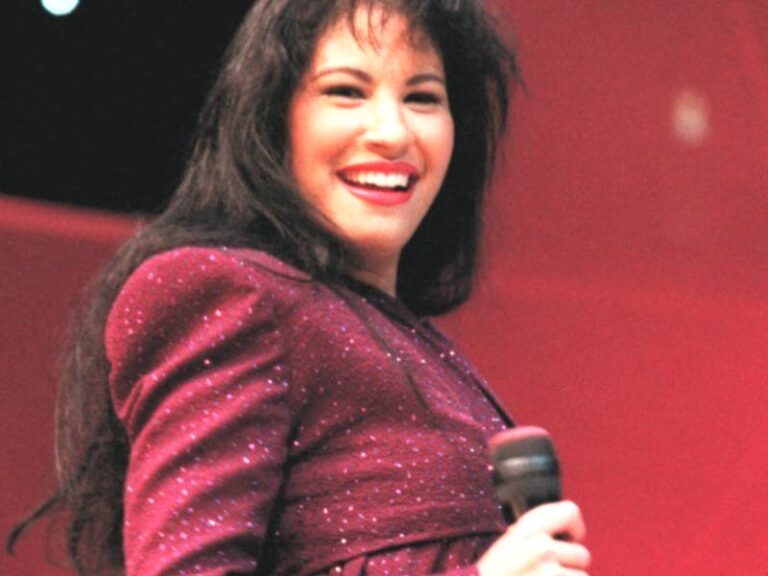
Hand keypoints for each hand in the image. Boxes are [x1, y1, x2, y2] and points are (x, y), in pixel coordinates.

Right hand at [476, 501, 590, 575]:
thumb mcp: (507, 545)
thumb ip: (535, 536)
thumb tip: (569, 538)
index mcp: (525, 529)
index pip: (570, 512)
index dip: (575, 527)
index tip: (570, 540)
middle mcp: (540, 548)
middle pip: (582, 554)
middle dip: (571, 568)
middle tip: (547, 575)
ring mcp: (549, 573)